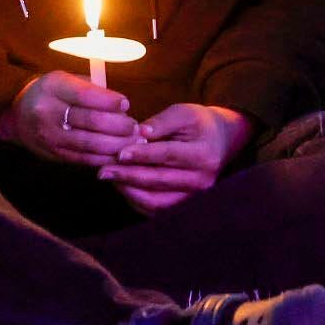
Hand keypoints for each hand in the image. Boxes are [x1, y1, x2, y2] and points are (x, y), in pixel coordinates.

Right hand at [0, 72, 140, 168]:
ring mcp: (50, 136)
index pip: (85, 95)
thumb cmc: (51, 93)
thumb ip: (91, 88)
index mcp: (53, 87)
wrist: (17, 114)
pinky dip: (103, 158)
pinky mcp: (54, 154)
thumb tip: (120, 105)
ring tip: (133, 142)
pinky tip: (117, 155)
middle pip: (91, 122)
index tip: (126, 104)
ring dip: (116, 145)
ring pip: (89, 144)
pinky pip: (83, 159)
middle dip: (119, 126)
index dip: (109, 102)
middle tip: (135, 127)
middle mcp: (49, 111)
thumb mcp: (65, 79)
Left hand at [101, 103, 251, 212]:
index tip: (119, 153)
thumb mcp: (184, 113)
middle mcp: (201, 180)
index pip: (167, 155)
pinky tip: (123, 187)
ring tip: (111, 178)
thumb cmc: (199, 124)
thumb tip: (139, 132)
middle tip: (103, 171)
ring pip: (157, 202)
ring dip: (130, 192)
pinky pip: (158, 210)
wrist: (221, 142)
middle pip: (159, 181)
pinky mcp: (186, 206)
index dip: (142, 155)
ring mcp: (194, 197)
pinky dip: (137, 201)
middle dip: (128, 176)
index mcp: (203, 154)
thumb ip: (162, 122)